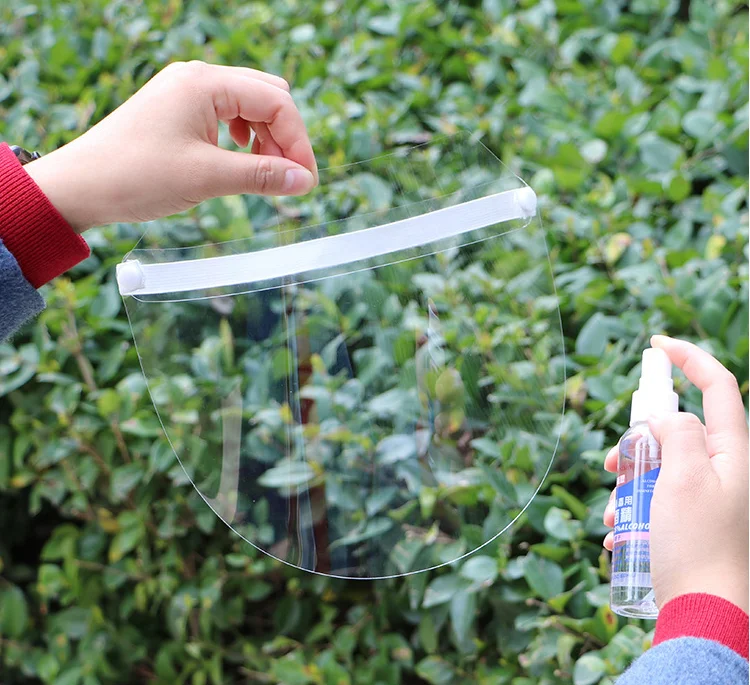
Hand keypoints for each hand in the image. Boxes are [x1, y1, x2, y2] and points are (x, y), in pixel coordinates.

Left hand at [24, 61, 317, 232]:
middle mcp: (198, 78)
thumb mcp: (207, 177)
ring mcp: (186, 91)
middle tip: (288, 179)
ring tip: (264, 174)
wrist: (79, 186)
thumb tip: (304, 181)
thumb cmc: (136, 176)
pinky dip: (243, 138)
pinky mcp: (178, 109)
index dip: (299, 142)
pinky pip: (226, 114)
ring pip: (248, 105)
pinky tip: (239, 160)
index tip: (306, 181)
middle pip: (267, 97)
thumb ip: (262, 176)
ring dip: (266, 139)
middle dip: (285, 137)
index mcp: (206, 82)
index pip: (276, 102)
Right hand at [603, 335, 748, 612]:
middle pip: (676, 431)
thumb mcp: (682, 476)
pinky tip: (620, 534)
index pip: (717, 385)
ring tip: (615, 514)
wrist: (707, 613)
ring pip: (659, 468)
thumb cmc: (697, 542)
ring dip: (629, 484)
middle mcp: (725, 470)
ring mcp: (710, 498)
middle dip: (637, 443)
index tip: (654, 346)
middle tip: (614, 464)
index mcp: (732, 451)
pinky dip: (633, 510)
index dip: (688, 357)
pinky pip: (657, 501)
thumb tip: (666, 417)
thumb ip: (677, 432)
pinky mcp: (694, 524)